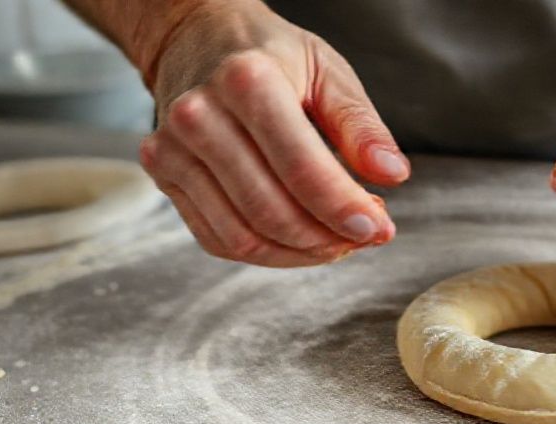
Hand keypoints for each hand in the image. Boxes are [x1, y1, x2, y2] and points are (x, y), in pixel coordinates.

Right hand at [137, 1, 409, 265]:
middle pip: (271, 211)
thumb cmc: (272, 56)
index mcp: (247, 81)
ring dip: (300, 253)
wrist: (197, 37)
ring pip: (243, 237)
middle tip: (365, 235)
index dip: (343, 210)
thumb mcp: (328, 73)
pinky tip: (301, 240)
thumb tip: (392, 174)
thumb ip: (361, 126)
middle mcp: (200, 116)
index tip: (379, 228)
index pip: (301, 169)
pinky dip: (268, 254)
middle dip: (327, 238)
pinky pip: (218, 240)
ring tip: (337, 240)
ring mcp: (172, 149)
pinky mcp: (163, 175)